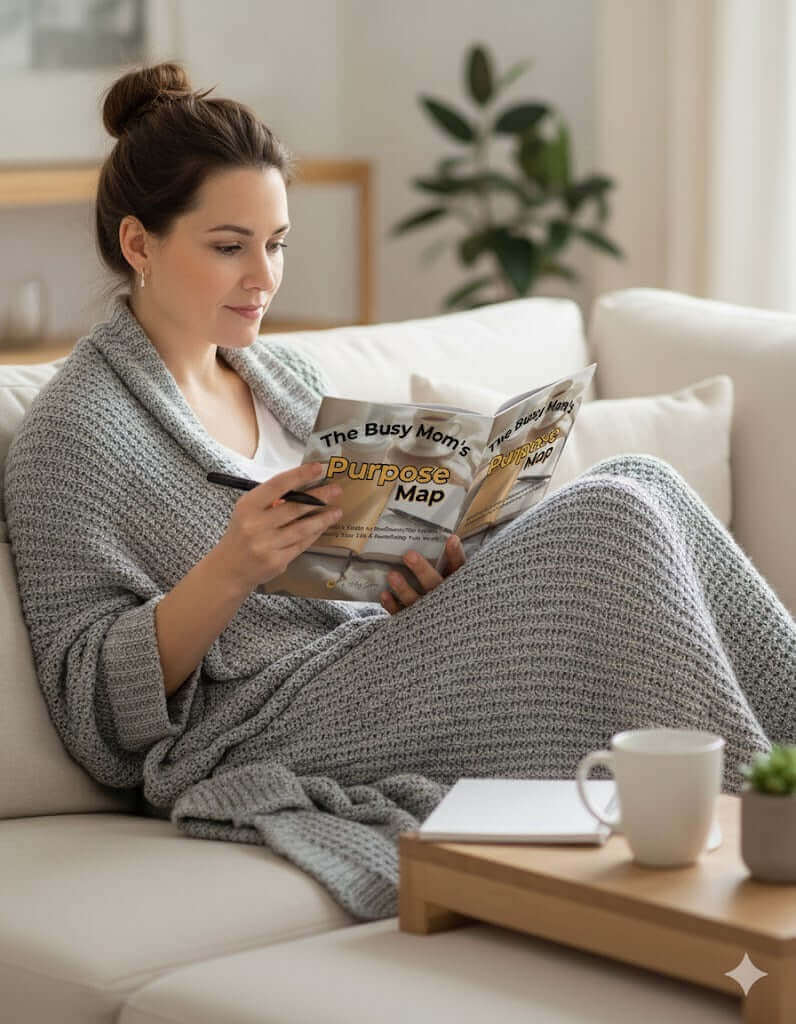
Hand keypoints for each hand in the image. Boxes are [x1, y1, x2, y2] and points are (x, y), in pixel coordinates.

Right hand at [214, 462, 342, 594]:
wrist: (229, 569)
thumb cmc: (242, 533)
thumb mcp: (248, 511)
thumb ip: (270, 500)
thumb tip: (304, 485)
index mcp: (248, 506)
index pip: (278, 485)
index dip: (300, 475)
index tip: (318, 468)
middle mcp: (256, 524)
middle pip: (294, 507)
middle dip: (319, 497)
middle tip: (337, 490)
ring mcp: (267, 545)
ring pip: (302, 528)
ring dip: (323, 518)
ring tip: (337, 511)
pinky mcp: (277, 561)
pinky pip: (302, 544)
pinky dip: (315, 534)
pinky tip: (323, 527)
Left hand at [380, 534, 465, 614]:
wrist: (448, 633)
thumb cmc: (448, 597)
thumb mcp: (453, 580)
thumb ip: (446, 563)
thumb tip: (437, 536)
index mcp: (457, 583)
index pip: (459, 567)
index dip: (455, 554)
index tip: (451, 538)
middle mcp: (444, 598)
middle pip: (435, 583)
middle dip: (422, 570)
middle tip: (409, 555)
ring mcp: (429, 612)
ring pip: (416, 601)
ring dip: (403, 589)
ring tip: (392, 575)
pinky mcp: (414, 622)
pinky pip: (402, 615)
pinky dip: (393, 606)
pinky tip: (384, 594)